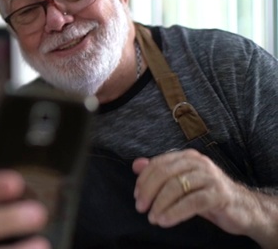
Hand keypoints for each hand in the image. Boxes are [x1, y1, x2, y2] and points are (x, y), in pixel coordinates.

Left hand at [132, 148, 252, 234]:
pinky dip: (175, 212)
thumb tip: (136, 165)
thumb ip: (160, 173)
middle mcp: (199, 163)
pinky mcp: (219, 194)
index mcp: (187, 157)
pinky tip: (165, 221)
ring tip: (152, 218)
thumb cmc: (207, 194)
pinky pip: (192, 202)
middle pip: (165, 173)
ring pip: (177, 187)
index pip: (158, 163)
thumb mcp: (182, 183)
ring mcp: (210, 177)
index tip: (136, 196)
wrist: (243, 208)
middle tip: (140, 207)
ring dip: (160, 204)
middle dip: (148, 191)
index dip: (144, 180)